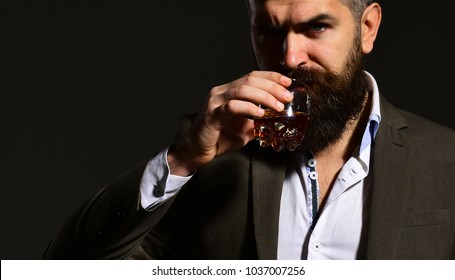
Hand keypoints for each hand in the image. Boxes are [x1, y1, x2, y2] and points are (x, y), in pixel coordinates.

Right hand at [168, 71, 292, 175]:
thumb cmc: (219, 139)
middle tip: (287, 96)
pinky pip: (232, 106)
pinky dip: (249, 108)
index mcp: (228, 91)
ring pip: (242, 90)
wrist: (197, 152)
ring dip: (264, 96)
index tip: (288, 82)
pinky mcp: (212, 114)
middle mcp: (221, 92)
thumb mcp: (245, 129)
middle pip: (250, 80)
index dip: (271, 77)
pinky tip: (260, 114)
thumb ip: (259, 122)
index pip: (252, 76)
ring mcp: (215, 102)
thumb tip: (279, 120)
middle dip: (272, 86)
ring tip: (278, 106)